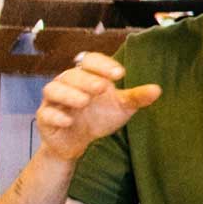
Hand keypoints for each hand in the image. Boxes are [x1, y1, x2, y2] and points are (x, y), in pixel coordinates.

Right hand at [37, 52, 159, 161]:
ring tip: (84, 101)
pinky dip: (56, 116)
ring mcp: (53, 101)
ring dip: (68, 94)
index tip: (120, 74)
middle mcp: (67, 84)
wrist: (77, 142)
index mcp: (87, 76)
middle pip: (72, 75)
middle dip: (87, 80)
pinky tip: (68, 120)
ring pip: (53, 90)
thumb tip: (158, 89)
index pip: (90, 61)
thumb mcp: (121, 107)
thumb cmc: (100, 117)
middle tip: (102, 88)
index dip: (103, 64)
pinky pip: (45, 114)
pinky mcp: (44, 118)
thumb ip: (136, 98)